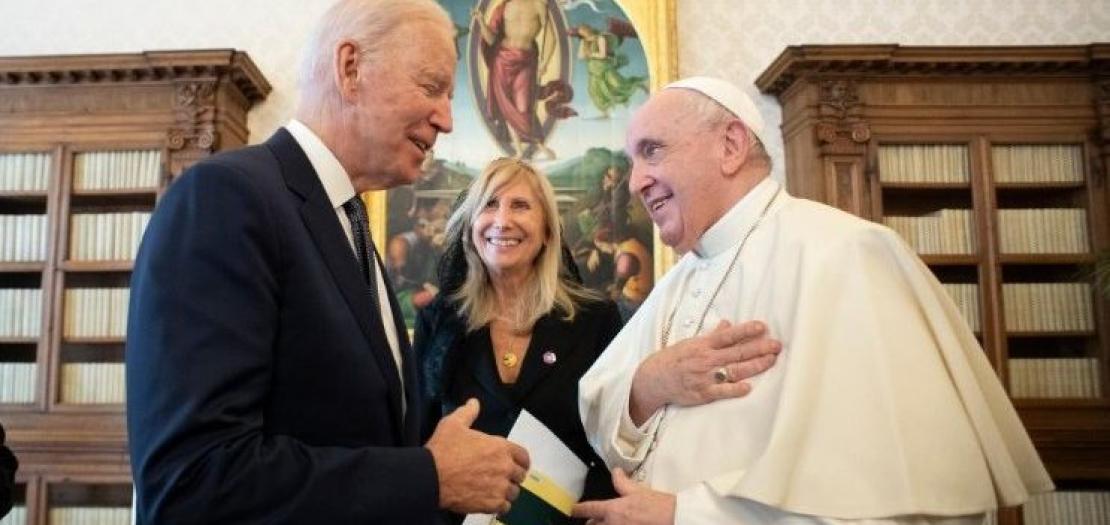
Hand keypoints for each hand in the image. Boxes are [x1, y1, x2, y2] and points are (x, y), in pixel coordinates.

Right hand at [425, 399, 529, 513]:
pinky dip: (500, 505)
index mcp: (500, 447)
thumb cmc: (443, 449)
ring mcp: (499, 487)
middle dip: (512, 476)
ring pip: (513, 492)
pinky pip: (505, 507)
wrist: (431, 476)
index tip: (515, 464)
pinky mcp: (491, 503)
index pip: (523, 456)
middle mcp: (504, 467)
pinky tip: (490, 501)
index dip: (520, 461)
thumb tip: (474, 402)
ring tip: (495, 490)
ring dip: (506, 491)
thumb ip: (468, 412)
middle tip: (500, 477)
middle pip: (520, 475)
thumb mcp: (453, 424)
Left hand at [572, 468, 674, 524]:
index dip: (578, 509)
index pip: (589, 509)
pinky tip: (620, 524)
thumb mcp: (638, 491)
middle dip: (591, 523)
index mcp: (613, 510)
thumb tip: (616, 471)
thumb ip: (622, 483)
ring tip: (605, 522)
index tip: (573, 509)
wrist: (675, 519)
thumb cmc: (658, 505)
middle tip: (592, 520)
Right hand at [629, 320, 780, 424]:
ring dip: (754, 366)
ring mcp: (705, 377)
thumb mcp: (691, 343)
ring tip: (771, 361)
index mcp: (703, 345)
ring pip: (734, 370)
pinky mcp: (702, 393)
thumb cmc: (674, 359)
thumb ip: (712, 335)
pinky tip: (748, 387)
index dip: (746, 331)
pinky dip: (734, 389)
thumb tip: (728, 324)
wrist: (654, 379)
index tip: (762, 327)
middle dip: (759, 348)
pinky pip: (721, 391)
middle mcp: (706, 359)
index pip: (728, 336)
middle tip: (777, 346)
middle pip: (737, 352)